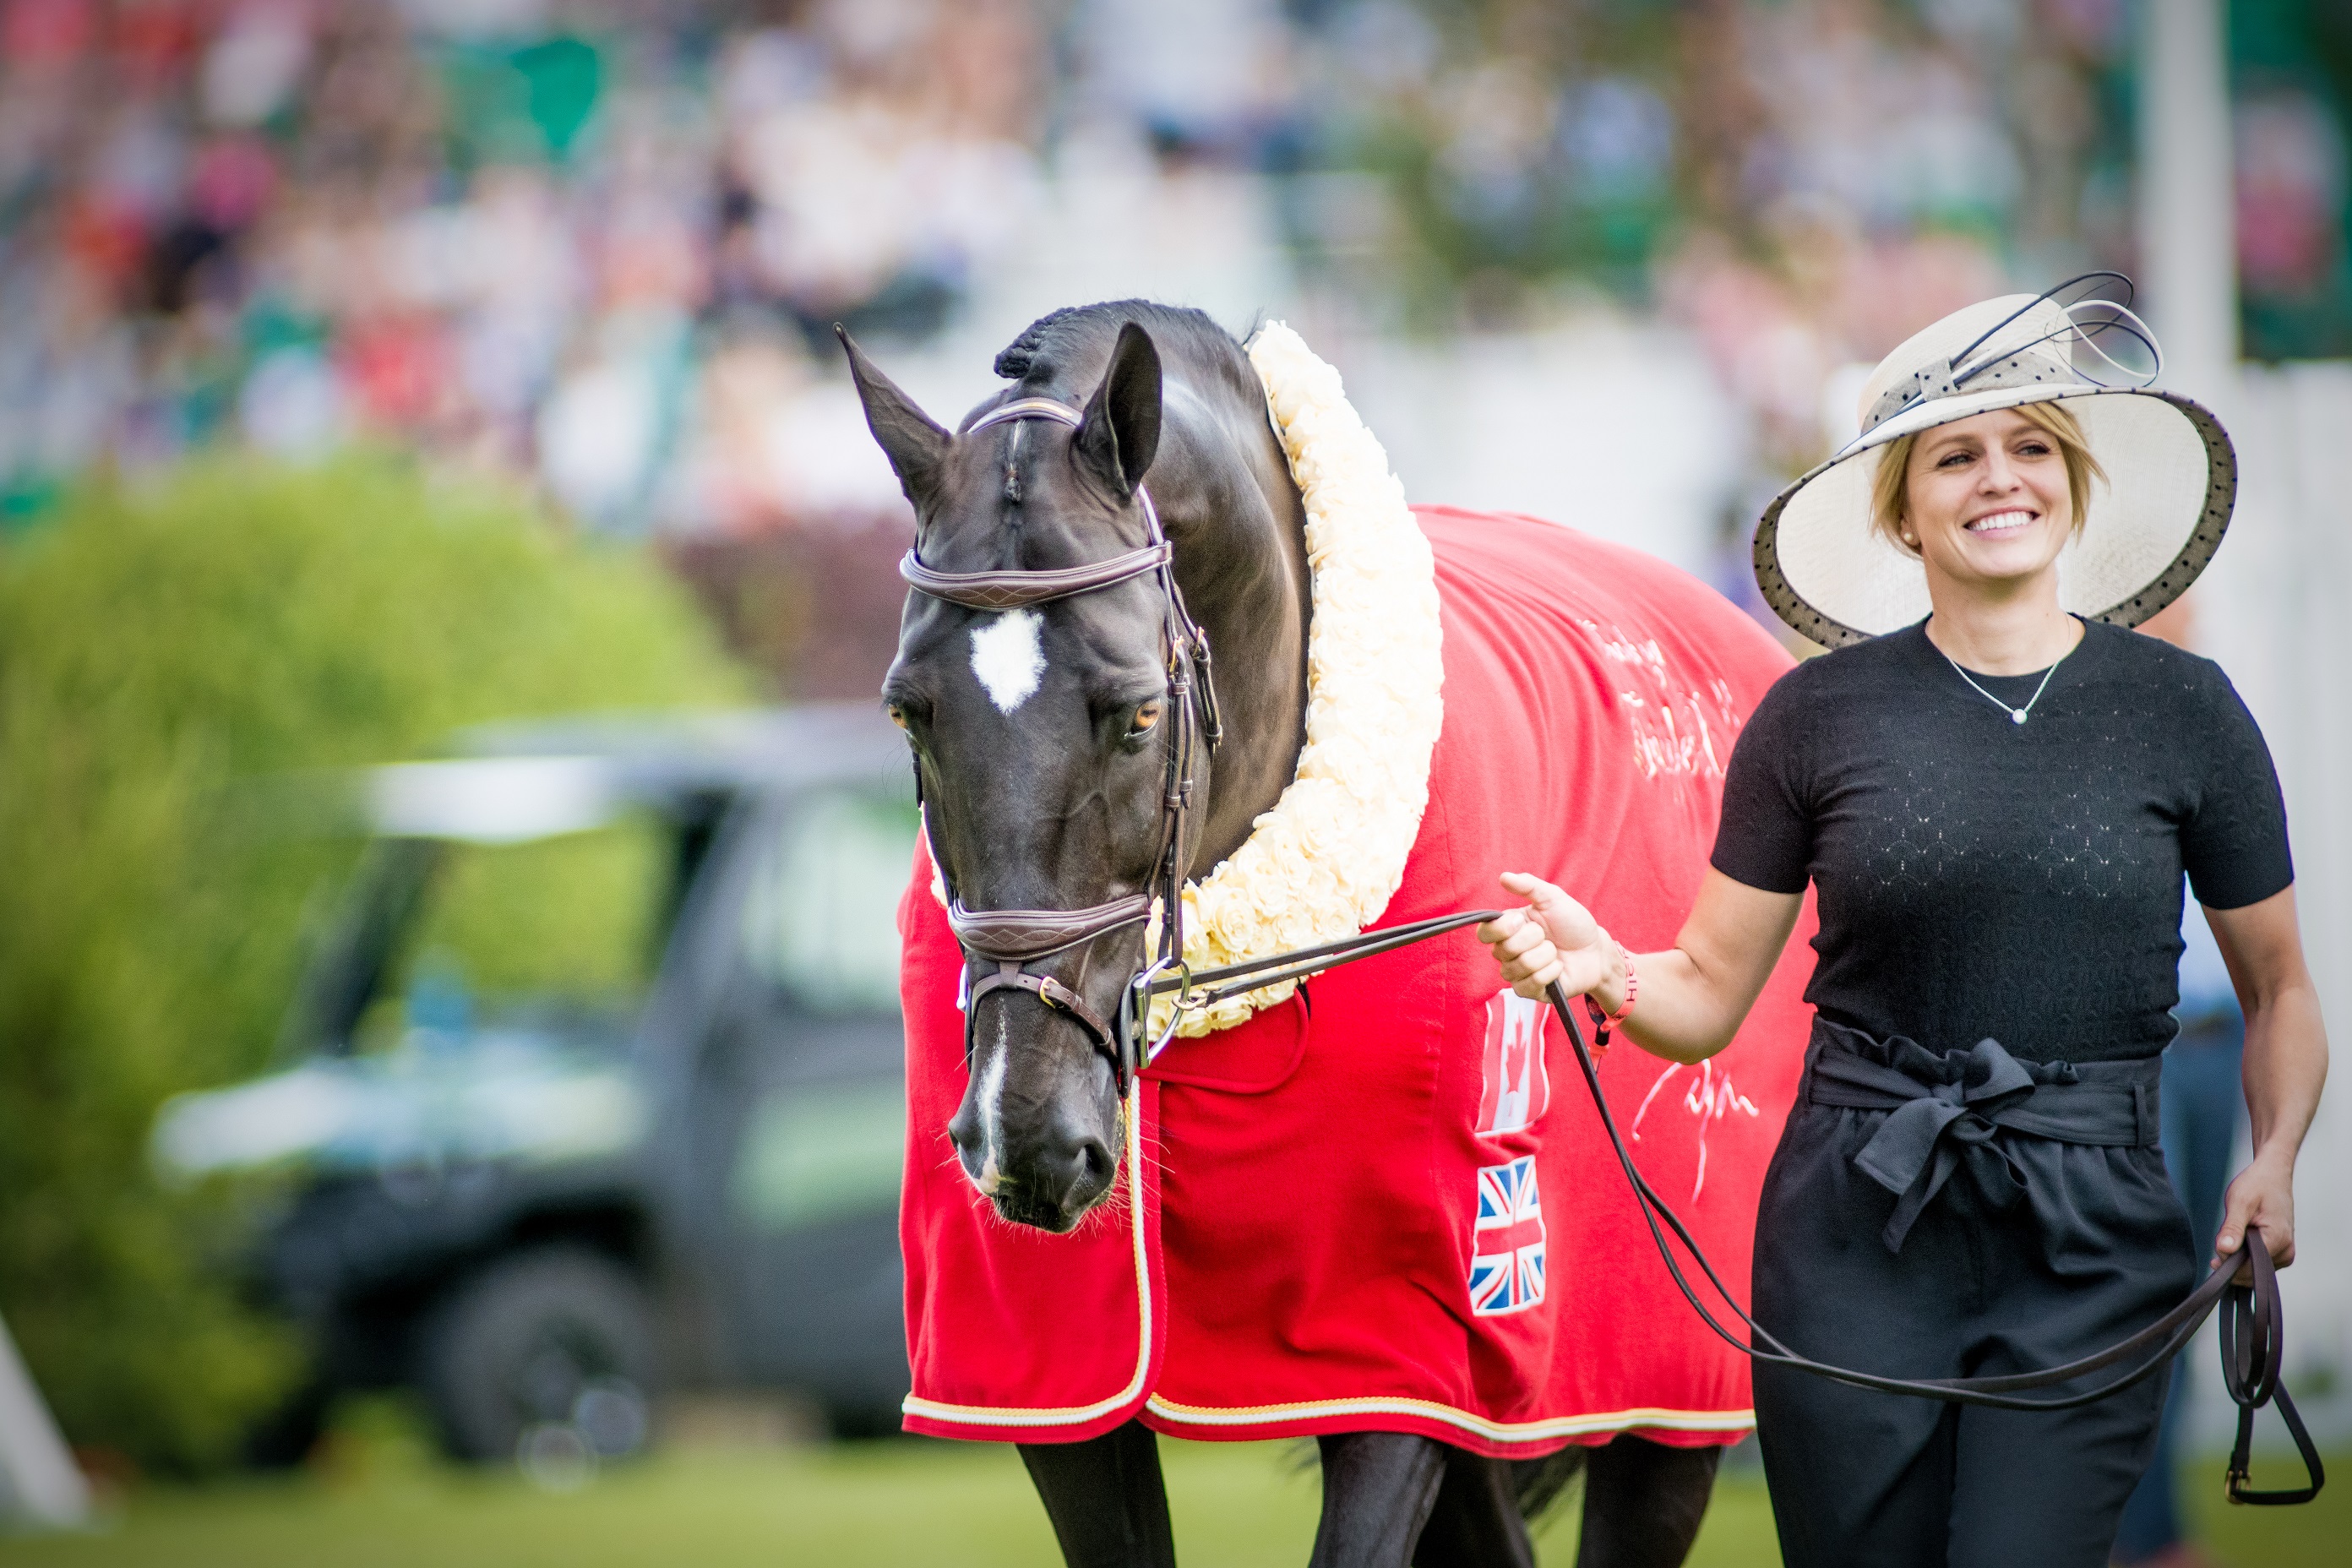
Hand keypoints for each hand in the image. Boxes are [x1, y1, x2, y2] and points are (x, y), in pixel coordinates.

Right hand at [1476, 873, 1613, 1002]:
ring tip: (1555, 951)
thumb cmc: (1572, 923)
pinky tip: (1558, 967)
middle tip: (1547, 936)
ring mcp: (1517, 973)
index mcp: (1508, 929)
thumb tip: (1504, 877)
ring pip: (1519, 967)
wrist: (1595, 950)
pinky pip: (1530, 984)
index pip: (1484, 933)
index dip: (1501, 929)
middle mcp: (1507, 952)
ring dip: (1545, 956)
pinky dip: (1550, 972)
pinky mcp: (1530, 991)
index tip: (1521, 921)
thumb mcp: (1553, 898)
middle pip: (1503, 950)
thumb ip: (1529, 886)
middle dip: (1533, 939)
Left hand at [2215, 1148, 2296, 1279]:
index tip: (2216, 1250)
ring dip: (2239, 1258)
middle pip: (2251, 1272)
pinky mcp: (2281, 1252)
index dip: (2228, 1263)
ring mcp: (2285, 1254)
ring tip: (2236, 1234)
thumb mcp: (2240, 1202)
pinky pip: (2259, 1263)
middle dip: (2232, 1261)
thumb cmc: (2258, 1184)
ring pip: (2254, 1270)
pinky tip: (2241, 1240)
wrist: (2273, 1174)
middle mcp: (2286, 1252)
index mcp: (2278, 1240)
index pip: (2247, 1268)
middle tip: (2225, 1237)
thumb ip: (2232, 1228)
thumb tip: (2224, 1250)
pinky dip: (2246, 1256)